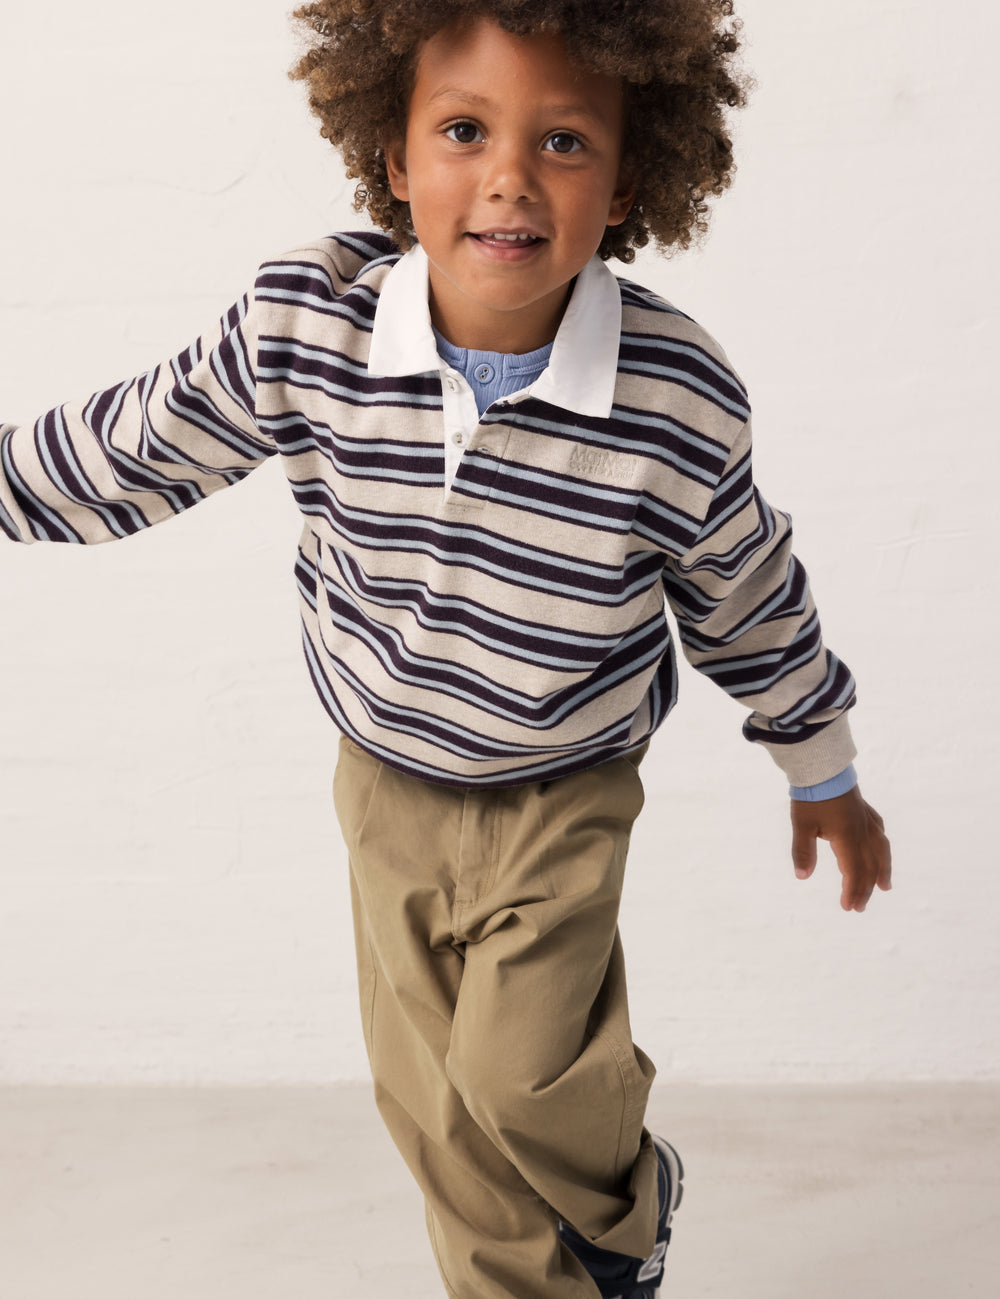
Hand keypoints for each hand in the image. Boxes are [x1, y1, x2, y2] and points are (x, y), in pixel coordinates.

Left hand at [790, 786, 891, 911]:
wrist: (823, 766)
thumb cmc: (811, 795)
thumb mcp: (802, 825)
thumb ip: (803, 851)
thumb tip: (802, 876)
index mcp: (847, 838)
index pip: (853, 872)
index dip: (852, 891)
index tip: (848, 908)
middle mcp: (862, 831)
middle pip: (869, 866)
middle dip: (864, 889)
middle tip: (859, 907)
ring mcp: (866, 820)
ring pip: (880, 850)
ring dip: (882, 871)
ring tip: (884, 887)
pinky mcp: (864, 809)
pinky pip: (879, 832)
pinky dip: (881, 846)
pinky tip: (881, 848)